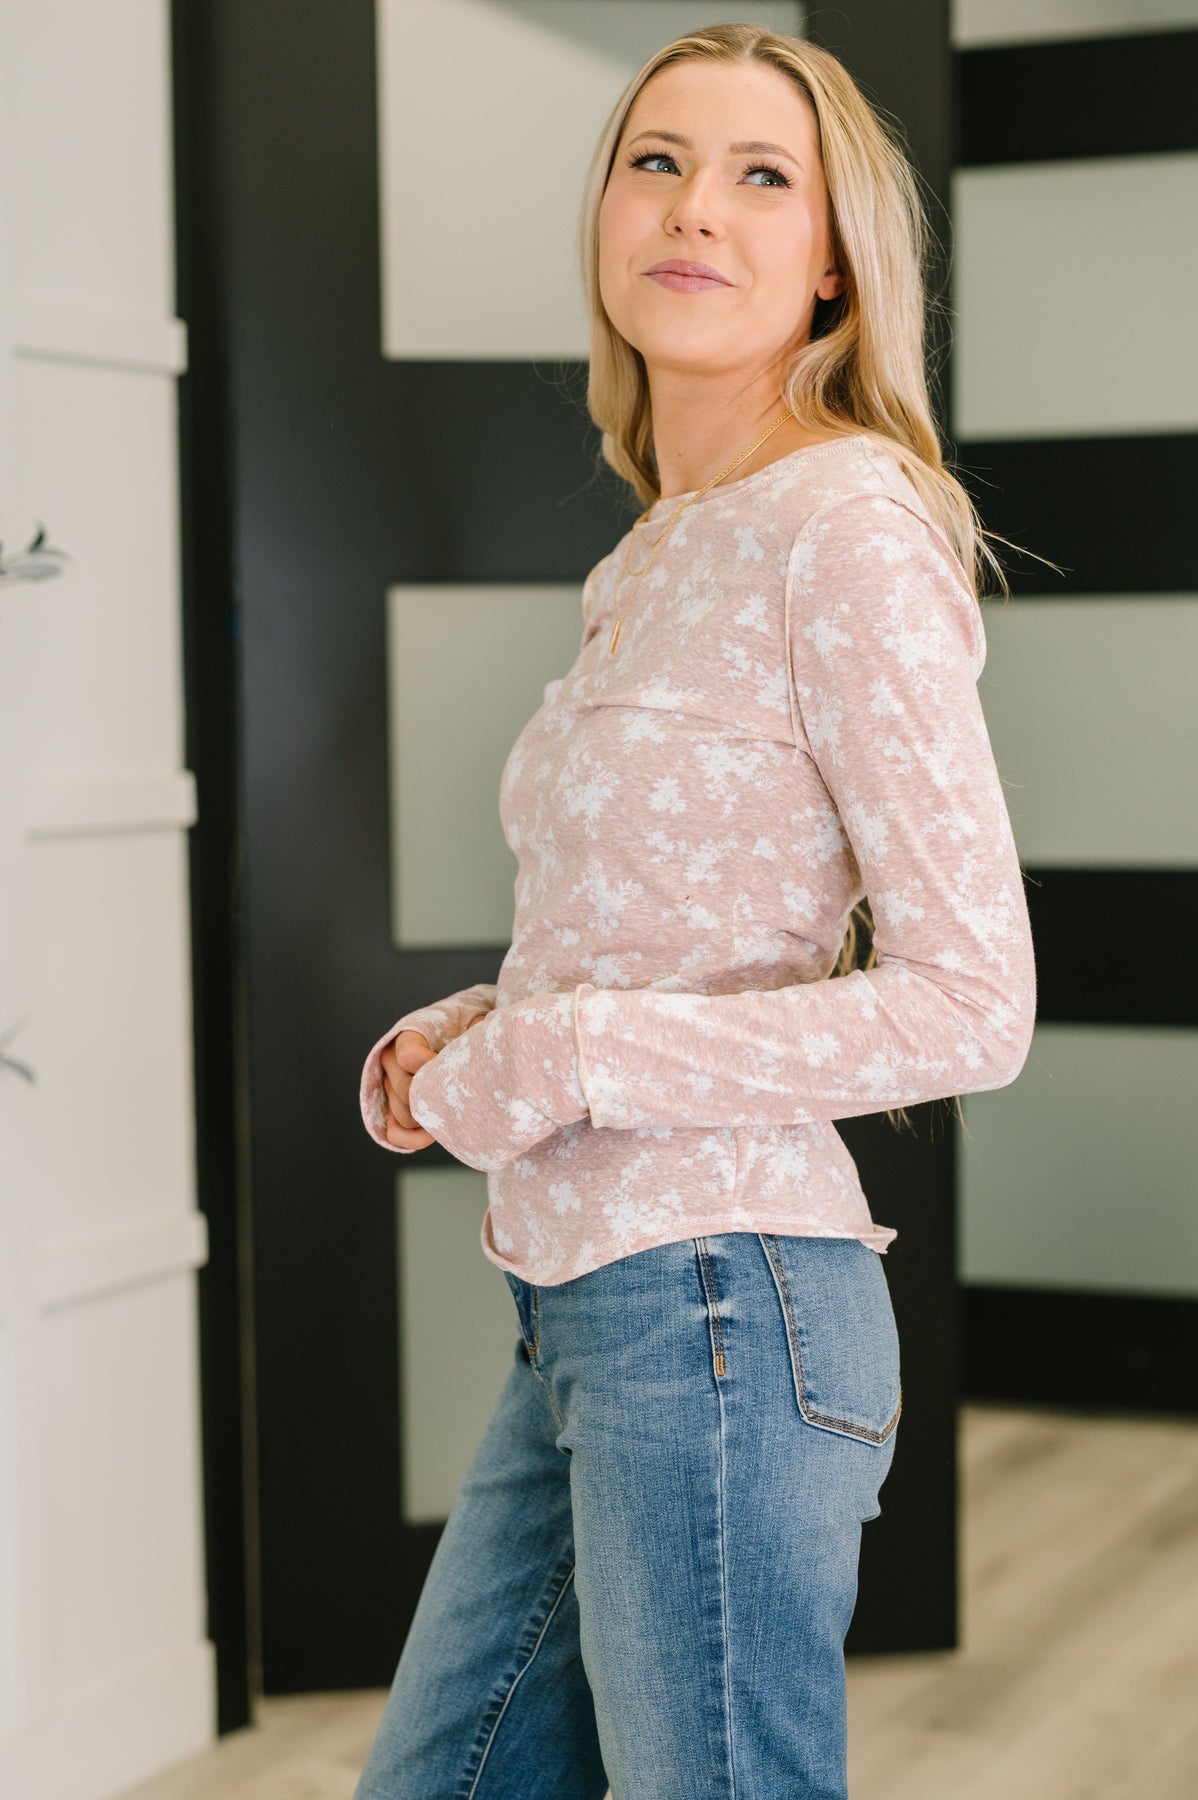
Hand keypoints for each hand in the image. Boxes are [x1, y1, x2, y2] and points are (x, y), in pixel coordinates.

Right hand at [380, 1013, 487, 1150]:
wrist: (457, 1034)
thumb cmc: (467, 1025)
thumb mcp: (474, 1019)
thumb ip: (479, 1027)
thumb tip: (485, 1039)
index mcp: (409, 1034)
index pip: (408, 1057)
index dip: (433, 1068)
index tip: (460, 1070)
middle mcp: (391, 1059)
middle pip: (404, 1091)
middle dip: (435, 1098)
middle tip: (462, 1096)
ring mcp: (389, 1084)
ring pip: (402, 1115)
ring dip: (428, 1119)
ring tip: (455, 1110)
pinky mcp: (391, 1107)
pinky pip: (394, 1133)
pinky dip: (414, 1139)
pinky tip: (436, 1133)